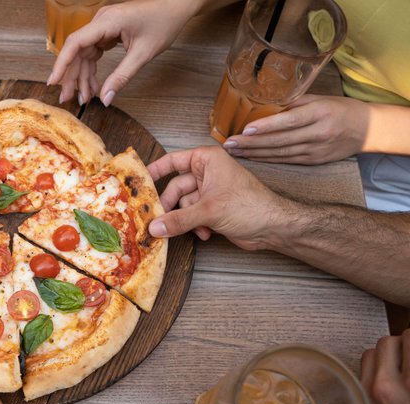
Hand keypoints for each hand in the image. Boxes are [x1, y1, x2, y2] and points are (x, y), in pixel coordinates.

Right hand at [47, 0, 198, 105]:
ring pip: (84, 54)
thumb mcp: (142, 54)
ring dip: (82, 76)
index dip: (62, 63)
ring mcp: (103, 27)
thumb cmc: (163, 23)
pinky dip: (92, 70)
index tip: (53, 82)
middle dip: (71, 76)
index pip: (75, 42)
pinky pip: (93, 53)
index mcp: (107, 22)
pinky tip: (93, 86)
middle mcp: (101, 22)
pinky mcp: (107, 32)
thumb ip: (121, 77)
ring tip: (84, 98)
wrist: (177, 7)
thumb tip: (105, 99)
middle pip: (76, 51)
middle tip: (68, 99)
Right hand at [147, 146, 289, 249]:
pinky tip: (204, 233)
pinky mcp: (212, 209)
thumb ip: (178, 220)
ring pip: (182, 205)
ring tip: (189, 229)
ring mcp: (209, 192)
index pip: (173, 161)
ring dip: (184, 220)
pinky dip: (194, 226)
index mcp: (207, 160)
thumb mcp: (209, 211)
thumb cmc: (250, 205)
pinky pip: (191, 216)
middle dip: (169, 207)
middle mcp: (207, 173)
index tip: (138, 184)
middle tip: (156, 221)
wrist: (274, 227)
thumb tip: (154, 228)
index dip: (154, 171)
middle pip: (174, 188)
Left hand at [222, 95, 369, 164]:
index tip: (245, 129)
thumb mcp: (320, 99)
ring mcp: (315, 150)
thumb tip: (265, 105)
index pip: (289, 121)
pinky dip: (266, 159)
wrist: (366, 129)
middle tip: (229, 144)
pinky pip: (285, 160)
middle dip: (251, 143)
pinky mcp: (313, 161)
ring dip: (254, 153)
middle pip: (280, 140)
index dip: (266, 126)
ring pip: (280, 153)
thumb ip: (293, 103)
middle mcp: (317, 133)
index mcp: (319, 113)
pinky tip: (251, 157)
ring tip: (234, 151)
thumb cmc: (339, 109)